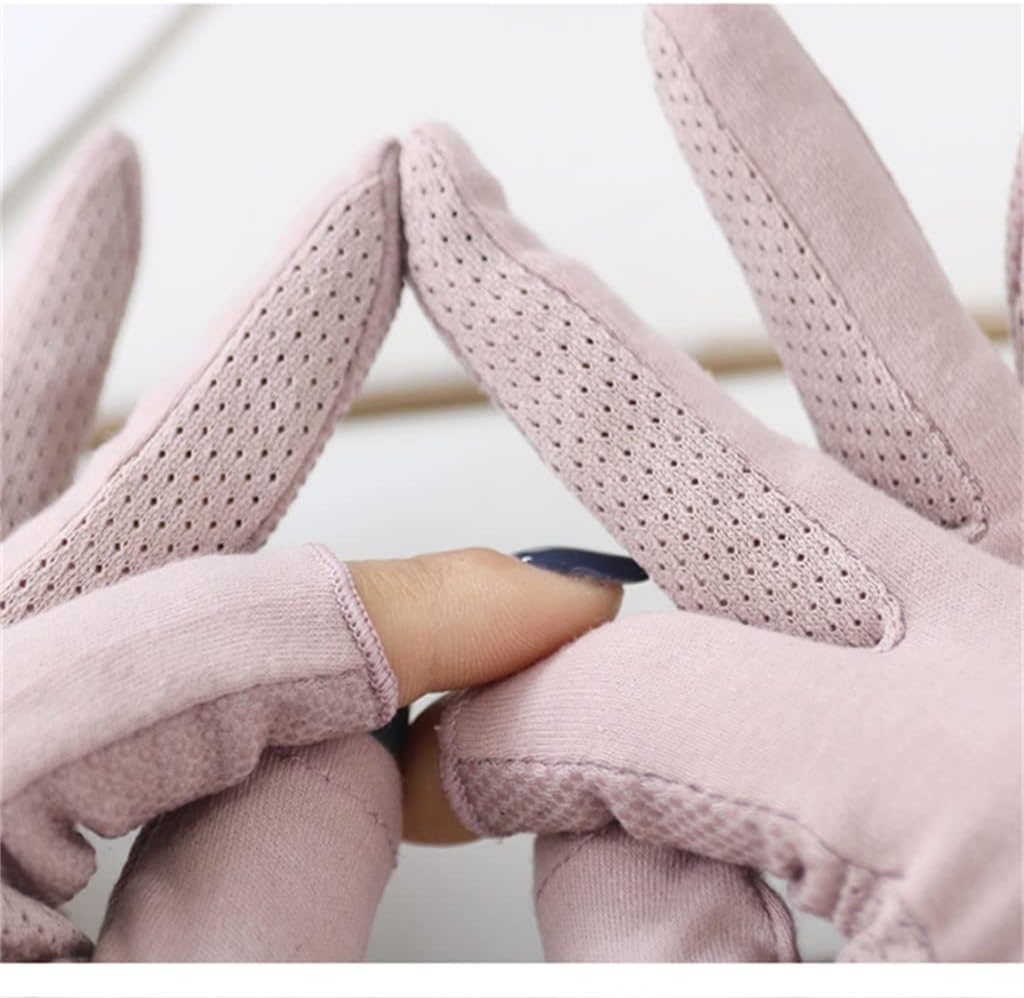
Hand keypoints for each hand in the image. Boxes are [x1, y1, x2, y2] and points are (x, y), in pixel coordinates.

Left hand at [0, 134, 621, 959]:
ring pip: (13, 484)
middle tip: (376, 200)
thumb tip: (364, 705)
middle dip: (276, 335)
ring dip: (80, 327)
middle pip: (112, 495)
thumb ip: (265, 872)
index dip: (414, 617)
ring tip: (122, 186)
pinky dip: (27, 425)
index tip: (554, 608)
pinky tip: (47, 313)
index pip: (226, 645)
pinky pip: (8, 560)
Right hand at [398, 5, 1020, 960]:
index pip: (601, 685)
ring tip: (699, 38)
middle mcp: (1021, 656)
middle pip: (699, 445)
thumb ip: (652, 934)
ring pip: (903, 346)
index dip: (501, 735)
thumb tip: (571, 800)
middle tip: (444, 192)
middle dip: (535, 311)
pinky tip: (1018, 177)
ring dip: (787, 179)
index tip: (463, 770)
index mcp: (940, 798)